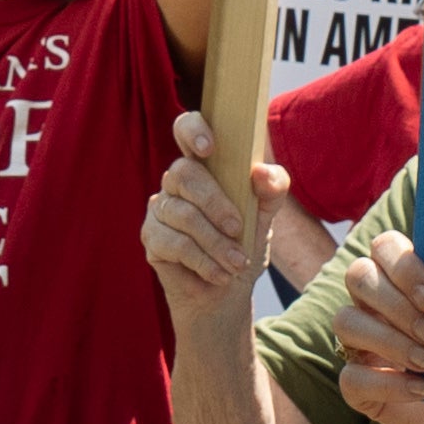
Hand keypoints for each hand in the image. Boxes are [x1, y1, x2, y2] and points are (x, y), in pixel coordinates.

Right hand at [141, 114, 285, 340]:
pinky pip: (174, 243)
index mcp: (204, 166)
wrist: (227, 294)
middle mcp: (176, 182)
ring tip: (237, 263)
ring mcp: (160, 209)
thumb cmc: (243, 245)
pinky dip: (203, 260)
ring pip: (182, 214)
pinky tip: (219, 274)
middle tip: (238, 228)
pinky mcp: (151, 238)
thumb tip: (261, 173)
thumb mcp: (266, 216)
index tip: (209, 147)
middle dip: (215, 203)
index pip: (186, 129)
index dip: (192, 129)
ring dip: (216, 242)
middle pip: (183, 174)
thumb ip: (272, 189)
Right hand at [322, 234, 423, 423]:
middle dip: (395, 302)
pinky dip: (388, 382)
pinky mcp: (357, 385)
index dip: (403, 265)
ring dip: (388, 340)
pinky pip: (351, 376)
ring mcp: (360, 345)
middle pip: (358, 275)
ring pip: (345, 320)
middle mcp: (374, 307)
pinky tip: (421, 390)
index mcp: (403, 282)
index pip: (385, 246)